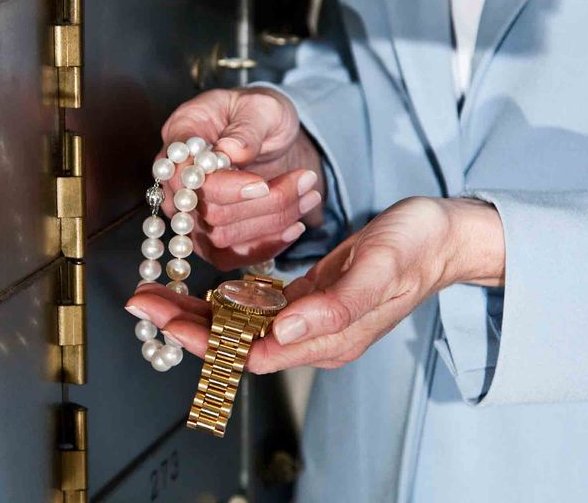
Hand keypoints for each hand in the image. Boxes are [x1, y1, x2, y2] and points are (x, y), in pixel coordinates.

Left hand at [126, 197, 505, 372]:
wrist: (445, 236)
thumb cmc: (416, 246)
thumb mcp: (379, 267)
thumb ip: (334, 306)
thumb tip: (282, 333)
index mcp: (328, 337)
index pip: (248, 351)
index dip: (201, 339)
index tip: (161, 317)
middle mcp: (314, 337)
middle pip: (235, 343)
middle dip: (184, 325)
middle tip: (141, 300)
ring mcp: (311, 321)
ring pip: (240, 327)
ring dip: (196, 314)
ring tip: (155, 294)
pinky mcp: (310, 301)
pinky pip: (256, 310)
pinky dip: (222, 302)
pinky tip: (199, 291)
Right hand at [157, 87, 325, 269]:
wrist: (268, 134)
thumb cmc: (259, 113)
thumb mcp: (262, 106)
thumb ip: (247, 128)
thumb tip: (231, 152)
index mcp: (181, 136)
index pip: (187, 174)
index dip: (224, 187)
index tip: (263, 184)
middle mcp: (176, 179)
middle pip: (207, 211)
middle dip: (264, 204)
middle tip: (306, 181)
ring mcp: (188, 212)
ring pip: (221, 236)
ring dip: (272, 222)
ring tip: (310, 195)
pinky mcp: (206, 236)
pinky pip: (228, 256)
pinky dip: (265, 247)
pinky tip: (295, 227)